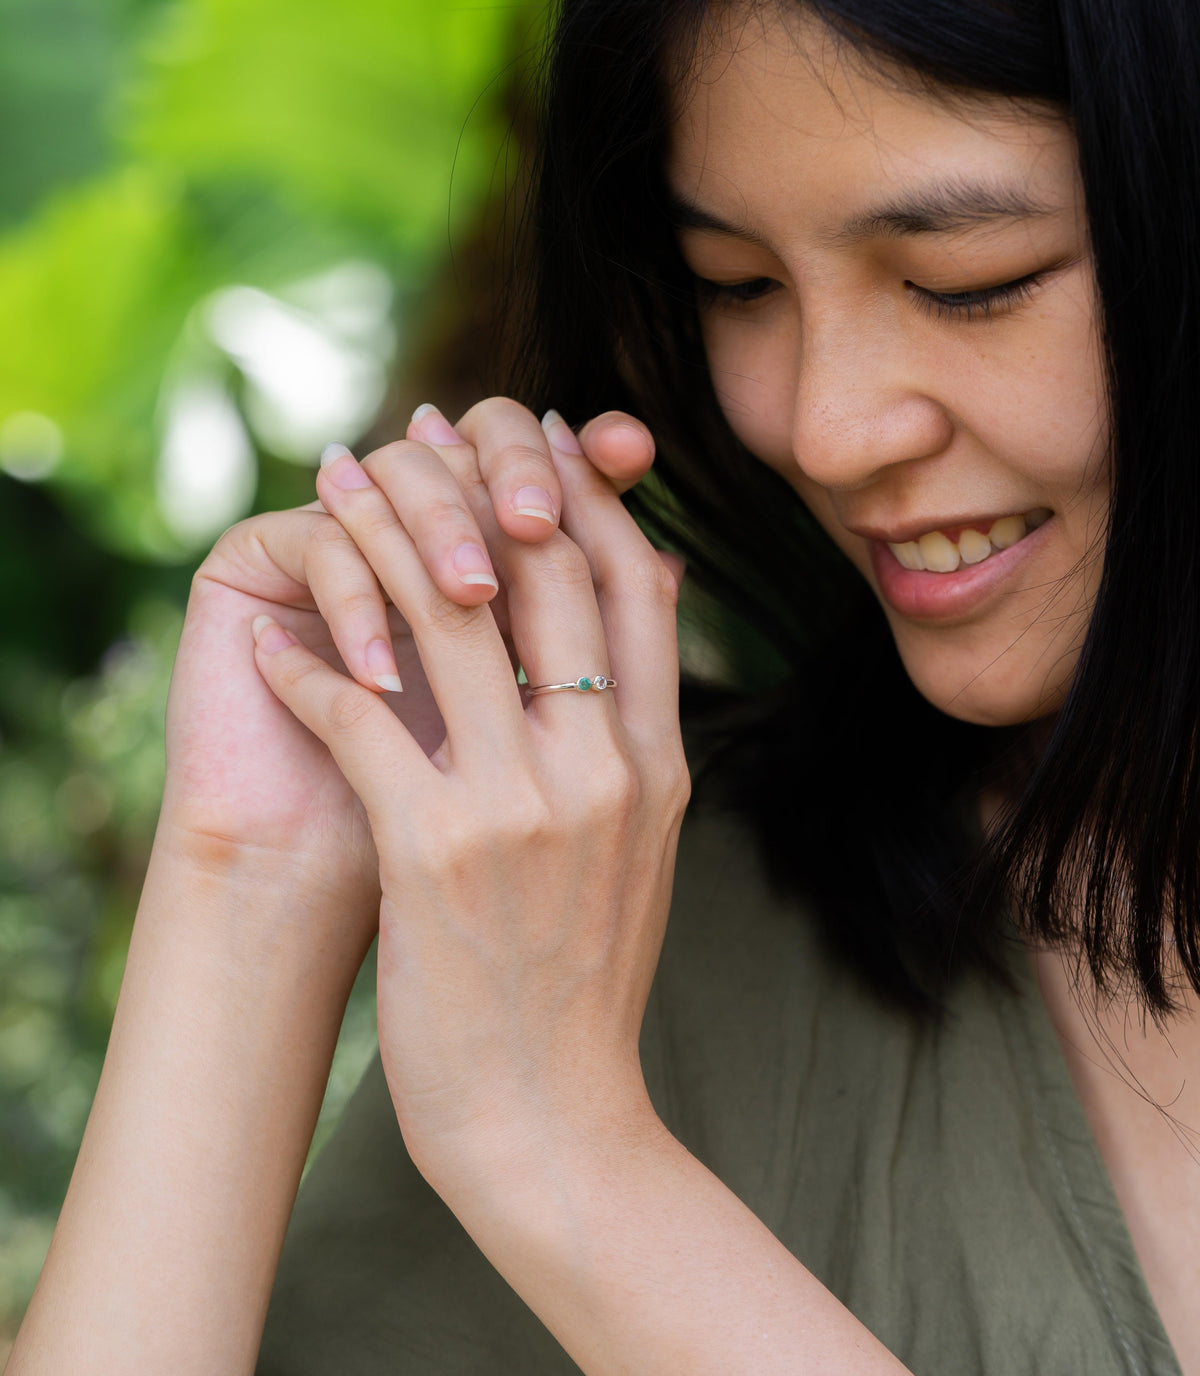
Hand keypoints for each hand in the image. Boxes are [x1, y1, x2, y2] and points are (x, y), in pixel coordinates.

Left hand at [248, 400, 689, 1180]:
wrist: (556, 1118)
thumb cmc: (584, 977)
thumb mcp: (648, 841)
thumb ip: (640, 721)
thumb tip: (647, 587)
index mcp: (658, 760)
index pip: (630, 577)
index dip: (577, 488)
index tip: (526, 436)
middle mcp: (603, 765)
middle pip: (542, 566)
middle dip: (473, 477)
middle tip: (413, 426)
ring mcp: (523, 806)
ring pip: (444, 615)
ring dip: (374, 534)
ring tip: (329, 486)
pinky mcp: (435, 849)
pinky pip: (360, 716)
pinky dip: (308, 664)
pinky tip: (271, 640)